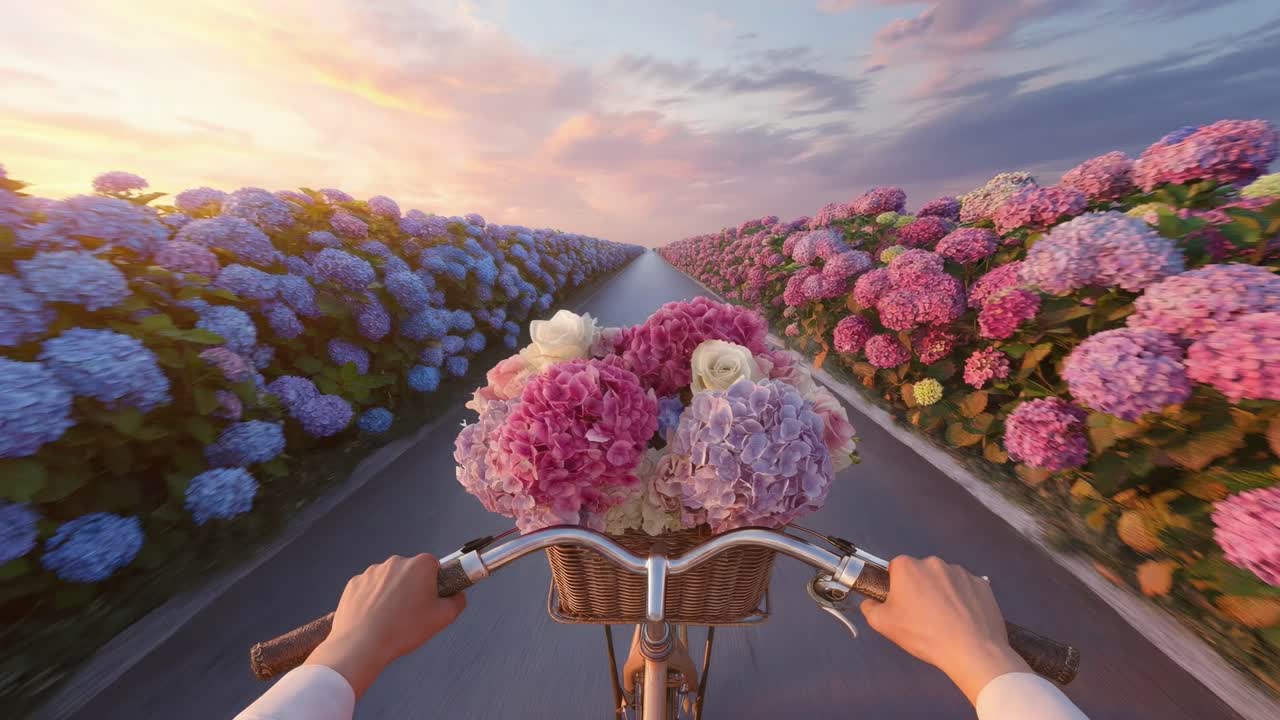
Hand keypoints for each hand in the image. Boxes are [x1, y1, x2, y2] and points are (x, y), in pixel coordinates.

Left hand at [305, 554, 465, 696]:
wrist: (362, 645)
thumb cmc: (404, 630)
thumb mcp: (443, 618)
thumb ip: (457, 601)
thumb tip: (457, 595)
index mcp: (420, 565)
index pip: (434, 566)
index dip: (435, 583)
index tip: (430, 601)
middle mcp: (395, 562)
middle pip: (410, 571)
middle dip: (412, 587)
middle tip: (412, 613)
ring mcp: (371, 571)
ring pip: (388, 580)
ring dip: (391, 593)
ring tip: (390, 620)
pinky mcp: (354, 583)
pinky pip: (369, 588)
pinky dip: (372, 600)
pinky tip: (373, 618)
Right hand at [858, 555, 1029, 705]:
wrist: (971, 650)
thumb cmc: (923, 634)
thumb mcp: (883, 625)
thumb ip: (869, 608)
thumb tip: (870, 602)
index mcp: (908, 567)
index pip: (895, 569)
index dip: (897, 587)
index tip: (902, 605)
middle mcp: (935, 562)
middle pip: (922, 573)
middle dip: (921, 589)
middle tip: (923, 616)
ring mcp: (962, 572)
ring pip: (946, 580)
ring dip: (944, 594)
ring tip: (947, 621)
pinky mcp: (982, 584)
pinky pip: (967, 589)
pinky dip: (965, 600)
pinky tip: (964, 620)